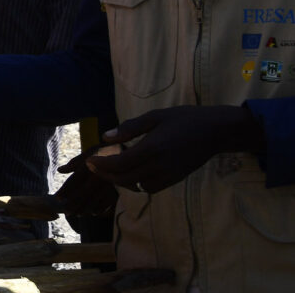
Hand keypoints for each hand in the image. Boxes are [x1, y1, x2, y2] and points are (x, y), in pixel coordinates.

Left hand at [55, 149, 118, 215]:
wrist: (131, 153)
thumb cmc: (107, 150)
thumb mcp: (90, 151)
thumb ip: (75, 162)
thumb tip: (60, 170)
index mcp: (90, 164)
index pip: (74, 180)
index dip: (65, 190)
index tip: (58, 198)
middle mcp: (99, 175)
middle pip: (83, 193)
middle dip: (73, 204)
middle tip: (66, 211)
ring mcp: (110, 184)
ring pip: (95, 200)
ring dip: (85, 209)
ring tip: (77, 214)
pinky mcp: (120, 189)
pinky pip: (108, 202)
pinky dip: (101, 209)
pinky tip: (93, 213)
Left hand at [84, 105, 260, 193]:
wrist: (216, 132)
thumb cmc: (185, 119)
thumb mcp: (155, 117)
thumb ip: (129, 128)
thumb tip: (105, 137)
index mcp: (151, 149)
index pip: (118, 164)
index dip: (101, 165)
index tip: (90, 160)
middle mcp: (159, 166)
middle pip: (124, 179)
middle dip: (105, 175)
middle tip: (94, 167)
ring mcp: (168, 175)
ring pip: (136, 186)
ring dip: (120, 181)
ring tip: (109, 170)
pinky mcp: (175, 180)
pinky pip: (150, 188)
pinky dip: (136, 184)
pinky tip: (130, 173)